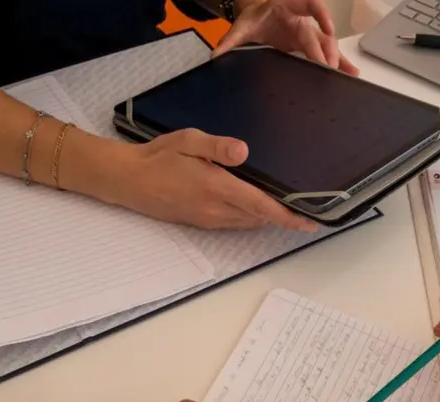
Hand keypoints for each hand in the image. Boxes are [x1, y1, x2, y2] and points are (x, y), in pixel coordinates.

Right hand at [89, 129, 316, 230]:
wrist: (129, 180)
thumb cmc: (158, 157)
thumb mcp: (188, 141)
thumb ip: (218, 146)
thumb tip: (243, 151)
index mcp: (217, 188)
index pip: (261, 206)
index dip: (288, 216)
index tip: (309, 222)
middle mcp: (216, 209)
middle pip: (260, 218)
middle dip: (282, 216)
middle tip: (305, 208)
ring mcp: (209, 219)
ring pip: (248, 222)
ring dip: (266, 217)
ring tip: (285, 206)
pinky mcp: (202, 222)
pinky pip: (235, 223)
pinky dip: (250, 216)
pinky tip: (253, 203)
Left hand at [214, 0, 359, 75]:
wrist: (257, 18)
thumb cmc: (254, 18)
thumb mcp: (241, 27)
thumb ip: (230, 41)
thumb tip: (215, 56)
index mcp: (290, 7)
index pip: (311, 5)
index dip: (321, 15)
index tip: (327, 28)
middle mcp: (303, 20)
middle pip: (319, 34)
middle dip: (325, 51)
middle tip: (328, 67)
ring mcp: (308, 34)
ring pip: (327, 45)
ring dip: (337, 58)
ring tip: (347, 73)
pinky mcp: (309, 47)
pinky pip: (326, 54)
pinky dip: (338, 63)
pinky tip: (350, 74)